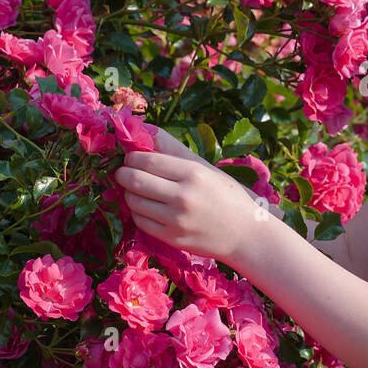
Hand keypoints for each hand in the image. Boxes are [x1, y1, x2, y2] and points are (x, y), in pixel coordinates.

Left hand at [113, 127, 263, 261]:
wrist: (245, 233)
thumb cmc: (226, 195)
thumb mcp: (205, 168)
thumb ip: (174, 150)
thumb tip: (145, 130)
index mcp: (193, 173)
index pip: (146, 160)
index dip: (131, 158)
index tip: (131, 158)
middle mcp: (183, 196)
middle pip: (134, 179)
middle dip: (122, 173)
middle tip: (124, 172)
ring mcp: (176, 220)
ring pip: (133, 201)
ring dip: (128, 193)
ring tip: (138, 190)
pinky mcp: (171, 238)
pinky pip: (140, 221)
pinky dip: (138, 212)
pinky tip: (147, 207)